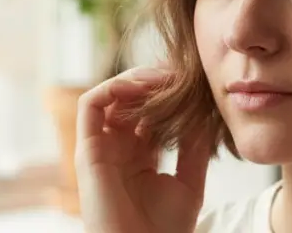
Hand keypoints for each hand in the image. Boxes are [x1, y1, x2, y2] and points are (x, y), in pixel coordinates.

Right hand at [76, 66, 210, 232]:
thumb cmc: (165, 230)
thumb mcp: (190, 181)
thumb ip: (195, 146)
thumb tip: (203, 112)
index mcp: (141, 155)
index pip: (151, 111)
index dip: (169, 93)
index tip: (193, 83)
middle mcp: (118, 148)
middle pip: (131, 99)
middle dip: (155, 81)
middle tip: (180, 73)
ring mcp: (102, 147)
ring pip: (110, 94)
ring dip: (136, 78)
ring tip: (163, 78)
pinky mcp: (88, 150)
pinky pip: (91, 104)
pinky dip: (114, 86)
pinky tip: (142, 86)